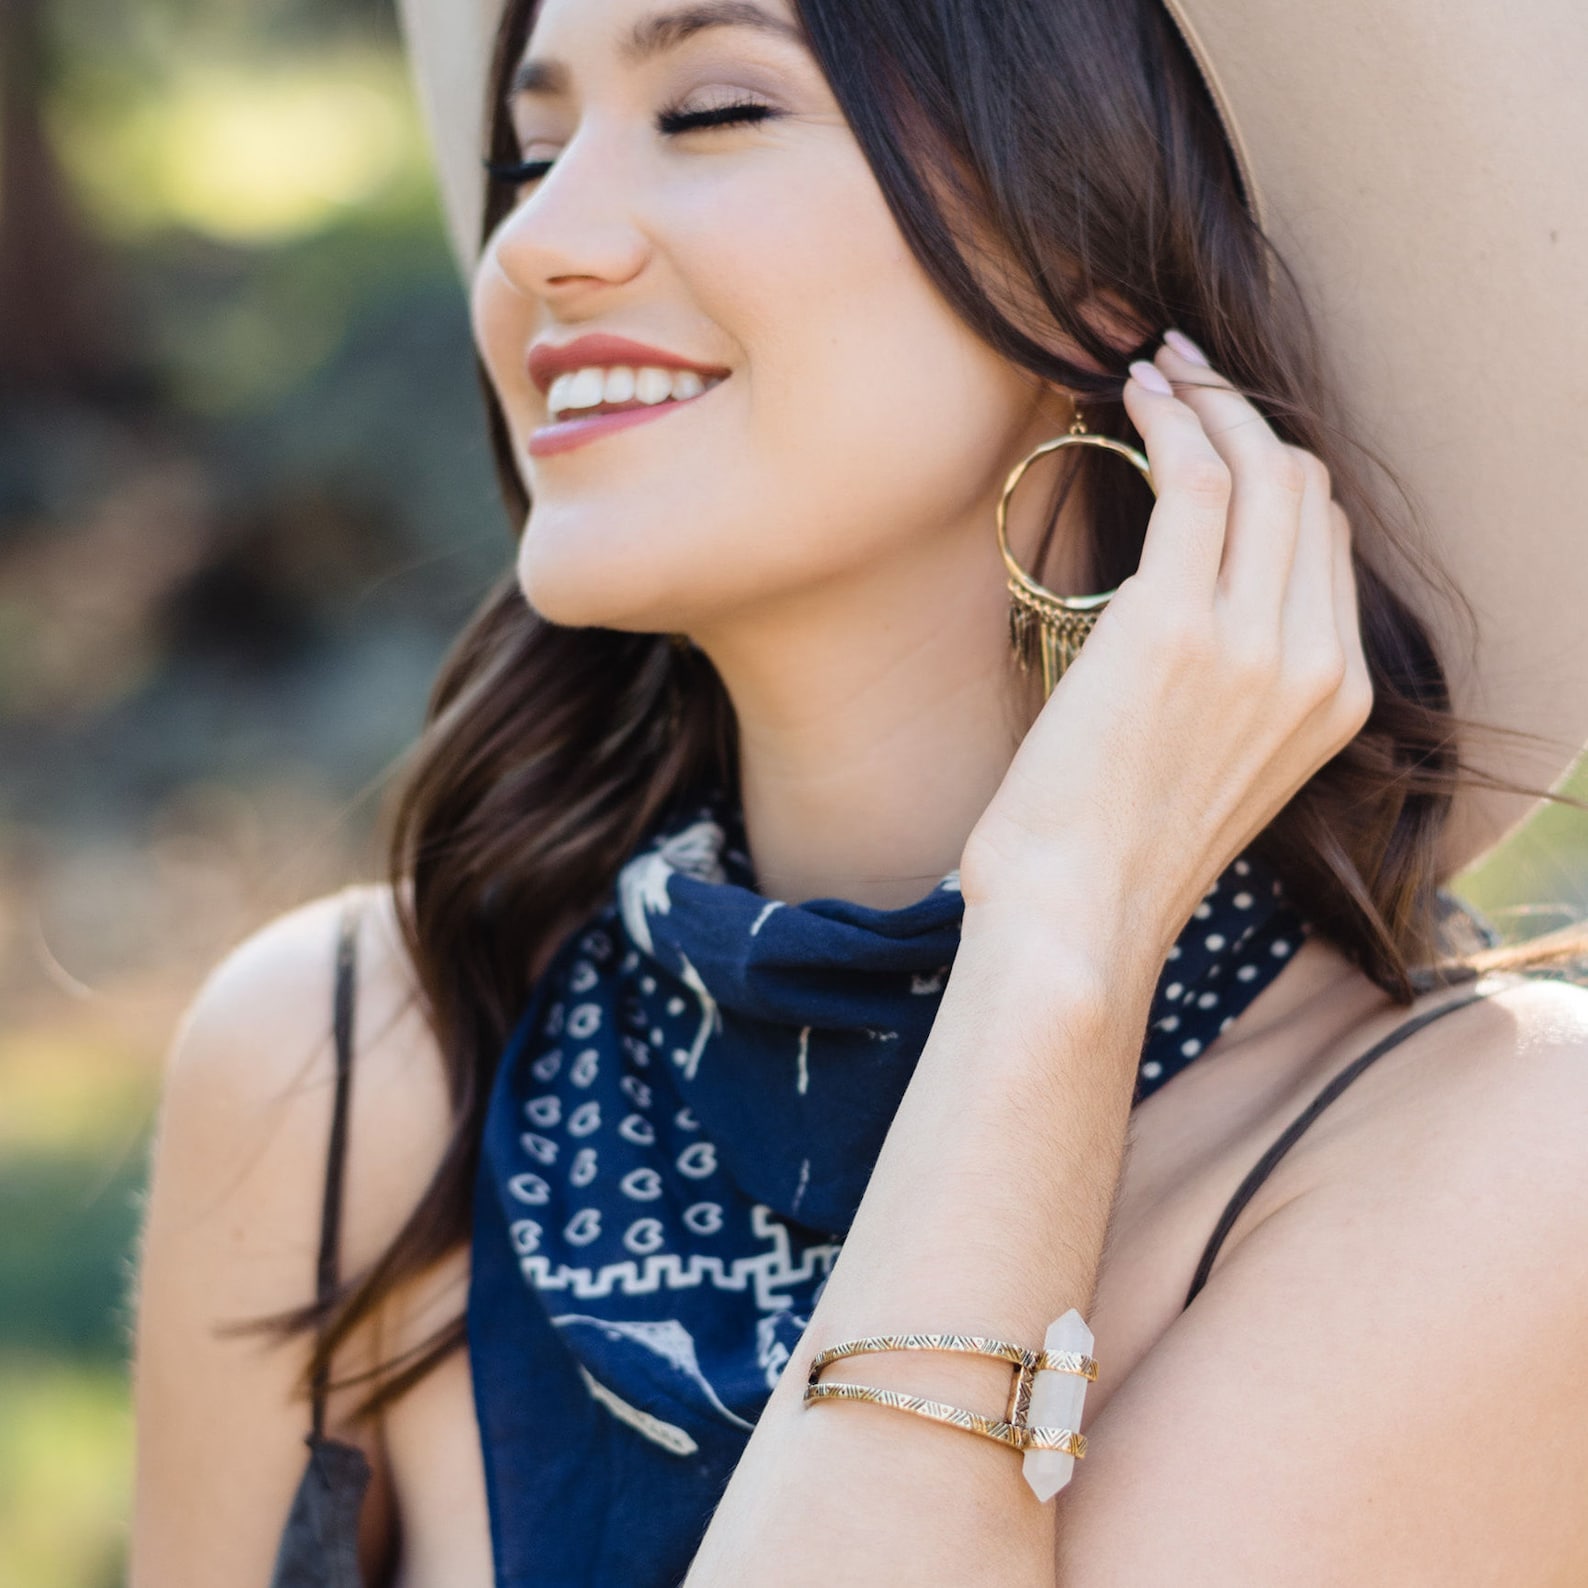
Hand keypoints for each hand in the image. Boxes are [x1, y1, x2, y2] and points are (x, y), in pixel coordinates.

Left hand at [961, 333, 1371, 962]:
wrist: (1076, 915)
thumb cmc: (1110, 850)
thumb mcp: (1207, 764)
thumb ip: (1231, 682)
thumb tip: (1190, 601)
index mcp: (1334, 699)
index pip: (1324, 543)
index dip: (1271, 470)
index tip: (1212, 432)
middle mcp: (1315, 663)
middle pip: (1306, 491)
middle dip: (1245, 415)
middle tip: (1179, 374)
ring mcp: (1256, 642)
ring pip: (1262, 471)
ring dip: (1207, 401)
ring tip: (1151, 370)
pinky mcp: (1178, 625)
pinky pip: (1197, 483)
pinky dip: (1167, 422)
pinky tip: (1130, 396)